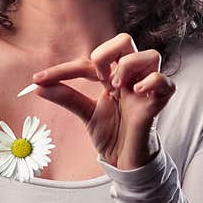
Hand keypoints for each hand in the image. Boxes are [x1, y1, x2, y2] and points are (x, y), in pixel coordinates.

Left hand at [31, 33, 175, 169]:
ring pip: (151, 55)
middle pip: (125, 40)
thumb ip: (66, 98)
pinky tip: (137, 93)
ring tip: (117, 87)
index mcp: (112, 76)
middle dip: (106, 52)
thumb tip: (37, 87)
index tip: (38, 79)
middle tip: (97, 76)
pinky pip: (165, 82)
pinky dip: (152, 82)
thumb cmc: (111, 135)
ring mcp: (146, 89)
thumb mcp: (84, 114)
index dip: (62, 69)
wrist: (125, 162)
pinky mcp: (158, 104)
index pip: (89, 61)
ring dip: (129, 65)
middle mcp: (130, 78)